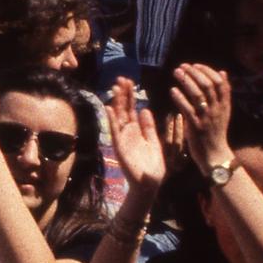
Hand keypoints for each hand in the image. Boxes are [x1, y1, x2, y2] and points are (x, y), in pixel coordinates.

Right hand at [107, 78, 166, 192]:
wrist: (149, 183)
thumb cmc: (152, 165)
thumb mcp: (153, 141)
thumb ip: (148, 127)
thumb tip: (144, 109)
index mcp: (137, 130)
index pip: (132, 109)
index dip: (130, 96)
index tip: (129, 82)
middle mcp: (128, 132)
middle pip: (124, 109)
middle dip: (123, 94)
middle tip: (121, 79)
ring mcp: (123, 139)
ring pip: (118, 117)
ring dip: (116, 103)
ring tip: (115, 88)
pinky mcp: (120, 147)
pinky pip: (115, 131)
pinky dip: (112, 120)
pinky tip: (109, 108)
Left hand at [168, 63, 232, 164]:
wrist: (214, 155)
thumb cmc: (216, 131)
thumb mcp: (224, 111)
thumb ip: (223, 93)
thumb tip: (222, 72)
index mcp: (224, 105)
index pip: (219, 82)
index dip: (207, 71)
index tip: (195, 65)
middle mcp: (217, 109)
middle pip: (208, 85)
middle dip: (194, 73)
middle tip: (183, 66)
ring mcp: (206, 117)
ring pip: (198, 94)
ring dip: (186, 81)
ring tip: (176, 72)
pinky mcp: (196, 126)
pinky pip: (187, 109)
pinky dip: (179, 98)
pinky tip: (173, 90)